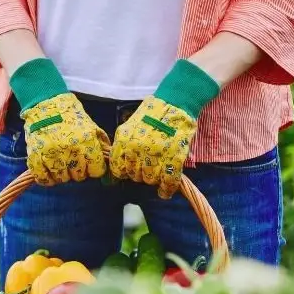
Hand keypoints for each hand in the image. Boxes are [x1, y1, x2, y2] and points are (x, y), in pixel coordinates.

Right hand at [8, 58, 108, 185]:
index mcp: (86, 142)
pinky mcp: (35, 156)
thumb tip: (109, 160)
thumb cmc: (70, 114)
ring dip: (61, 174)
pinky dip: (45, 178)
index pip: (96, 170)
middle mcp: (70, 150)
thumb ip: (101, 144)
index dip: (93, 168)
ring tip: (59, 164)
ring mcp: (51, 153)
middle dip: (77, 171)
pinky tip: (47, 172)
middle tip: (72, 162)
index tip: (88, 164)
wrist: (46, 102)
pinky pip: (42, 177)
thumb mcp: (91, 126)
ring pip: (61, 178)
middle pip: (78, 176)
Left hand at [110, 60, 219, 197]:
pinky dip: (166, 189)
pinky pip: (168, 181)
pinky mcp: (175, 158)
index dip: (124, 172)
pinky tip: (165, 191)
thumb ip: (123, 145)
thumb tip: (119, 165)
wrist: (175, 102)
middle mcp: (137, 149)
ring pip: (150, 180)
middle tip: (147, 168)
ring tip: (158, 174)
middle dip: (140, 175)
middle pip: (134, 176)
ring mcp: (156, 154)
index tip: (129, 172)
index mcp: (124, 141)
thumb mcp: (130, 126)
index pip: (118, 168)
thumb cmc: (152, 113)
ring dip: (154, 180)